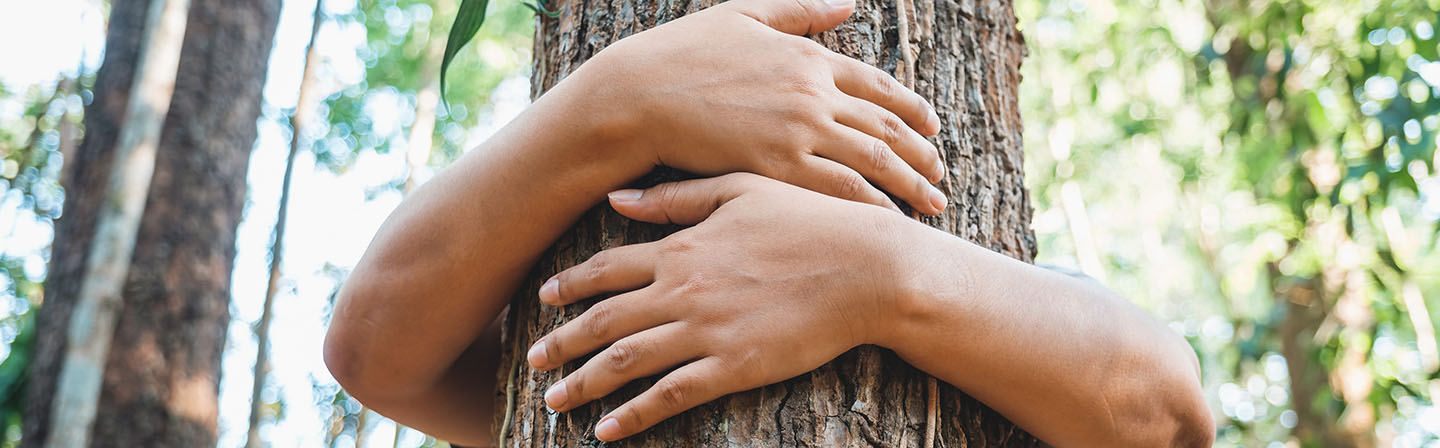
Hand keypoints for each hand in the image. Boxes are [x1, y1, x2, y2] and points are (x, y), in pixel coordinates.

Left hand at [524, 173, 920, 440]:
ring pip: (625, 362)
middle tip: (533, 361)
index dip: (570, 286)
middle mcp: (684, 290)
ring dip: (583, 383)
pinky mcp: (733, 367)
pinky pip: (670, 396)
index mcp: (683, 246)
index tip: (543, 299)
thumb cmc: (811, 222)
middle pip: (603, 321)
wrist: (867, 268)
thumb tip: (617, 199)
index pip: (607, 268)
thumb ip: (676, 198)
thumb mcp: (741, 190)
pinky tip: (607, 430)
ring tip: (555, 400)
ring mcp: (706, 331)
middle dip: (561, 344)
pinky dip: (633, 415)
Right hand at [567, 0, 948, 213]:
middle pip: (886, 128)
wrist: (638, 95)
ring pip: (873, 163)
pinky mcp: (776, 166)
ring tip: (931, 204)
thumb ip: (800, 11)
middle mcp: (814, 93)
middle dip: (921, 154)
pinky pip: (840, 191)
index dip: (911, 108)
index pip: (878, 86)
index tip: (932, 127)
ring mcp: (798, 131)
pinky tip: (888, 221)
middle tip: (941, 174)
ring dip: (909, 185)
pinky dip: (871, 207)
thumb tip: (847, 4)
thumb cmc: (679, 54)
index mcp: (808, 56)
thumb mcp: (743, 15)